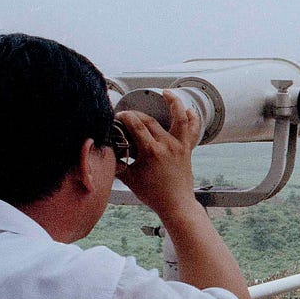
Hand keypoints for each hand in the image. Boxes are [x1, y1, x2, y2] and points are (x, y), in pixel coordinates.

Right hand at [115, 91, 201, 221]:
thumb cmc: (153, 194)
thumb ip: (117, 164)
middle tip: (127, 115)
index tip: (117, 116)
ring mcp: (179, 146)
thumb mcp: (129, 178)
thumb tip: (105, 152)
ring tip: (167, 93)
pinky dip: (193, 119)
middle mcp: (167, 145)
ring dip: (174, 103)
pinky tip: (190, 110)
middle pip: (150, 120)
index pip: (135, 125)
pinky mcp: (187, 150)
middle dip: (136, 114)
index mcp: (152, 151)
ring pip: (180, 118)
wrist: (176, 204)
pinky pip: (193, 131)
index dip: (125, 117)